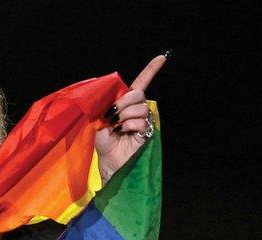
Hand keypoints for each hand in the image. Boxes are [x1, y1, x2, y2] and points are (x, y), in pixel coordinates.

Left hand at [95, 52, 168, 181]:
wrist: (107, 159)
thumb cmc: (102, 139)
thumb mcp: (99, 118)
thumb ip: (106, 105)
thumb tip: (114, 98)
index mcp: (125, 102)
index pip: (141, 82)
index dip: (151, 70)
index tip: (162, 57)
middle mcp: (137, 108)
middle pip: (138, 93)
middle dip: (123, 102)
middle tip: (112, 114)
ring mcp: (143, 119)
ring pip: (140, 107)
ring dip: (125, 116)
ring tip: (116, 126)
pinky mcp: (147, 131)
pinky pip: (141, 122)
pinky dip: (130, 126)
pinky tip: (123, 132)